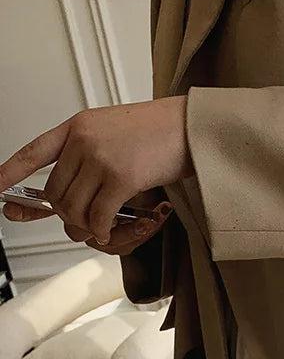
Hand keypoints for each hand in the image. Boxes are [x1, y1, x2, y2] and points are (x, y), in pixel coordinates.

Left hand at [0, 96, 191, 244]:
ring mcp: (101, 159)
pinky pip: (99, 216)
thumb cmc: (162, 132)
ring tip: (100, 229)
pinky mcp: (122, 178)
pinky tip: (110, 232)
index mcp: (79, 127)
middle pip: (56, 192)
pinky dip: (103, 230)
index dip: (10, 173)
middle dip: (66, 215)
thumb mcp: (117, 132)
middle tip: (84, 224)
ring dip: (86, 226)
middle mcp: (83, 141)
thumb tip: (81, 186)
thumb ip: (93, 153)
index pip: (34, 152)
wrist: (190, 127)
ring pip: (74, 208)